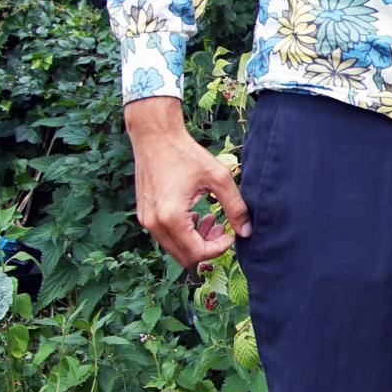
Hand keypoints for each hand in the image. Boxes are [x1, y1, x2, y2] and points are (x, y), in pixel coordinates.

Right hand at [124, 96, 247, 270]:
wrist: (154, 135)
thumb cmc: (185, 152)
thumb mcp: (218, 177)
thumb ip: (235, 206)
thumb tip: (247, 231)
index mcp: (171, 217)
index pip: (198, 253)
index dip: (219, 248)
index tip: (231, 233)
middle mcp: (154, 223)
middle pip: (185, 256)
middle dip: (208, 247)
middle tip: (223, 228)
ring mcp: (146, 220)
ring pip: (175, 247)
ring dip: (195, 240)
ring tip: (211, 219)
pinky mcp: (144, 214)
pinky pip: (165, 235)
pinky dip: (183, 232)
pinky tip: (196, 214)